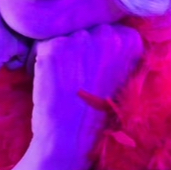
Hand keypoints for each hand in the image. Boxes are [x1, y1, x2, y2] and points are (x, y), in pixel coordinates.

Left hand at [28, 24, 144, 169]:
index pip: (105, 28)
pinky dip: (39, 61)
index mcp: (130, 40)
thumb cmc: (97, 113)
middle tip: (77, 77)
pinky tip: (49, 81)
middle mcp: (107, 33)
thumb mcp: (122, 78)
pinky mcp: (53, 47)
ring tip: (64, 81)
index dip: (96, 50)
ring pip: (62, 35)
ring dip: (59, 54)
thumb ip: (117, 51)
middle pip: (83, 29)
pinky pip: (41, 45)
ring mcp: (79, 39)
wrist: (72, 140)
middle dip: (77, 48)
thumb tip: (106, 32)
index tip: (95, 71)